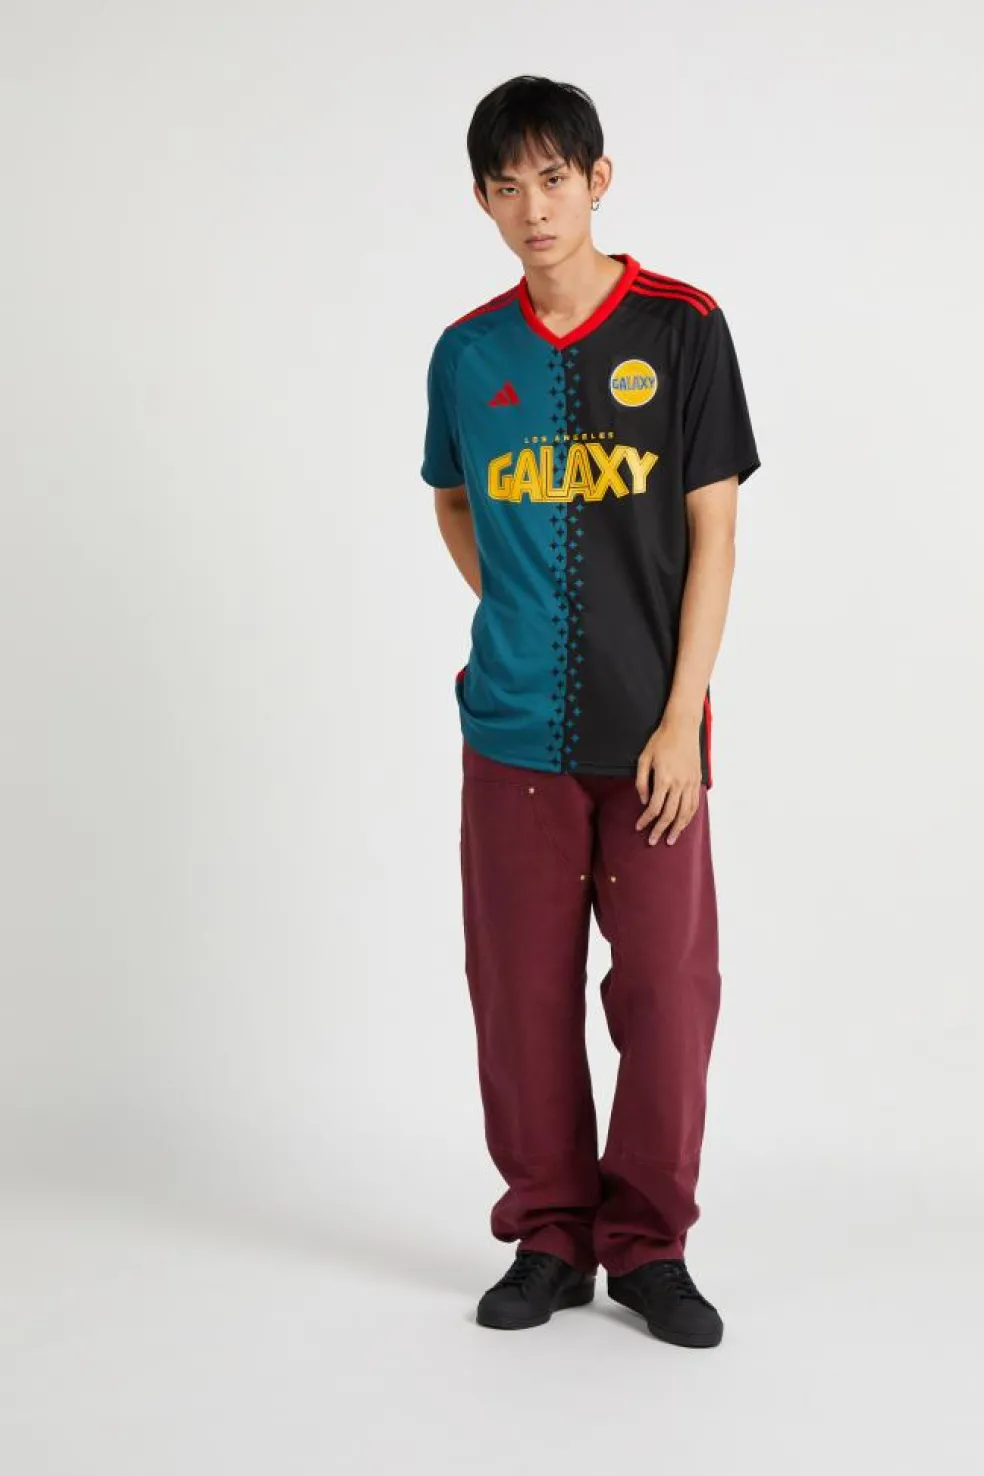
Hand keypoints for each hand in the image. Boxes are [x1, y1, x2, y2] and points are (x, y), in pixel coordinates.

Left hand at [634, 711, 701, 845]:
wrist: (682, 727)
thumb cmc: (660, 741)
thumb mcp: (643, 759)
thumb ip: (641, 782)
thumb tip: (642, 801)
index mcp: (664, 778)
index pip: (654, 807)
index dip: (645, 820)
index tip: (639, 827)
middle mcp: (679, 783)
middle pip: (670, 814)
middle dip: (660, 830)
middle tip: (653, 841)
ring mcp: (690, 783)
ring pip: (685, 812)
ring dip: (678, 828)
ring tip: (671, 839)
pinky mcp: (697, 780)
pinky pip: (694, 804)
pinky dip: (689, 817)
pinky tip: (684, 824)